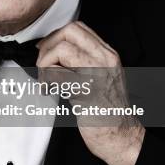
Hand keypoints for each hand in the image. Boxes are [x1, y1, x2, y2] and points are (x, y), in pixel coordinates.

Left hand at [36, 21, 144, 164]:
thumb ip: (82, 60)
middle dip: (48, 46)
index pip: (78, 27)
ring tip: (46, 81)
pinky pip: (58, 75)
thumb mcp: (99, 76)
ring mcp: (98, 73)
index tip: (46, 50)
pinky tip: (49, 90)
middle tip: (43, 65)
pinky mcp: (88, 91)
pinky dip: (46, 80)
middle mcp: (105, 59)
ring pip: (61, 50)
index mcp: (108, 54)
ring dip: (45, 64)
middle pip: (68, 32)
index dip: (56, 35)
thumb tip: (53, 51)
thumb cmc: (107, 111)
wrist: (121, 136)